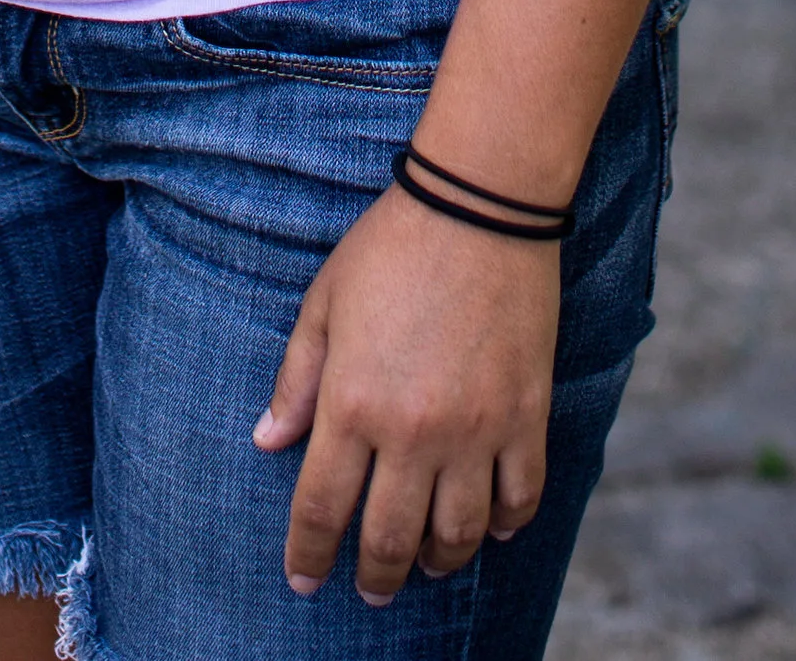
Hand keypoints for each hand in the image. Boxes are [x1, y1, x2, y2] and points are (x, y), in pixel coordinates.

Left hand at [254, 186, 557, 601]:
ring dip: (437, 562)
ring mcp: (476, 430)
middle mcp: (413, 431)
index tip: (304, 581)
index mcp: (353, 403)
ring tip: (425, 566)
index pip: (321, 509)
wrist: (479, 206)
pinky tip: (489, 528)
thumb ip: (297, 380)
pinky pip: (519, 499)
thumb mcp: (324, 304)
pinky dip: (503, 526)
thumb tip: (269, 443)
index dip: (308, 556)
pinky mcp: (526, 417)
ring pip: (456, 535)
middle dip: (373, 576)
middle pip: (388, 539)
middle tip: (368, 589)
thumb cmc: (390, 247)